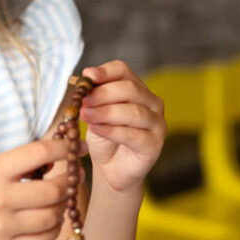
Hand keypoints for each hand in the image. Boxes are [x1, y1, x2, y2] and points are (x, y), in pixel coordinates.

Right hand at [0, 139, 72, 239]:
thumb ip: (14, 164)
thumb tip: (54, 156)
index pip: (40, 152)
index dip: (64, 147)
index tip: (74, 147)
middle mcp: (0, 199)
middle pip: (54, 189)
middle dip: (70, 180)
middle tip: (72, 176)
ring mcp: (2, 227)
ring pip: (53, 216)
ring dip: (63, 206)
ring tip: (59, 198)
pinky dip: (54, 229)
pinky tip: (50, 219)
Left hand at [79, 60, 165, 192]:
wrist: (111, 168)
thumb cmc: (104, 137)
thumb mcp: (95, 113)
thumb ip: (92, 97)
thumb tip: (83, 80)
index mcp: (137, 89)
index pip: (123, 71)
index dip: (105, 71)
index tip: (87, 76)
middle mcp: (152, 103)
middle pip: (130, 89)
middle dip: (103, 94)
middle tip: (82, 101)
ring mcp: (157, 123)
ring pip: (133, 112)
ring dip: (106, 112)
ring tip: (85, 115)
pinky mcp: (154, 145)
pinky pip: (133, 134)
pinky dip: (112, 131)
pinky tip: (97, 130)